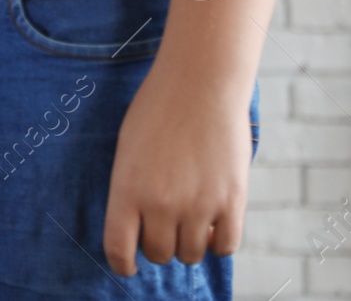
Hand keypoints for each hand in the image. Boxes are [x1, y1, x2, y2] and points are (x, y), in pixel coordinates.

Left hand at [104, 58, 252, 274]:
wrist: (199, 84)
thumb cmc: (157, 111)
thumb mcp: (128, 150)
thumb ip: (131, 190)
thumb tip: (138, 227)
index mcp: (127, 189)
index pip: (119, 248)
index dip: (123, 264)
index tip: (128, 266)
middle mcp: (161, 203)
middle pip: (159, 254)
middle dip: (158, 246)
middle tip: (163, 228)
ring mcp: (198, 205)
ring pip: (192, 254)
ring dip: (189, 244)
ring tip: (189, 221)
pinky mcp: (232, 201)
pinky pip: (226, 246)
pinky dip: (218, 242)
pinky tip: (213, 226)